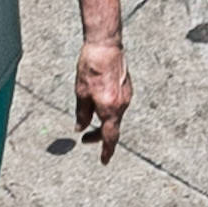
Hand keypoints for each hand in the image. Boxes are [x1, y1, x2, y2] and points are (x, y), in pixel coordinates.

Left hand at [74, 40, 131, 164]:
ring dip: (103, 121)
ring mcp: (126, 97)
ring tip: (88, 116)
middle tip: (85, 139)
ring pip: (115, 116)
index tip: (104, 160)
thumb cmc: (91, 67)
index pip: (110, 136)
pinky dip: (108, 109)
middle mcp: (122, 105)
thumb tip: (80, 128)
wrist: (106, 46)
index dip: (106, 150)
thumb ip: (82, 113)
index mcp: (110, 108)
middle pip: (112, 128)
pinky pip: (117, 105)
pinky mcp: (127, 89)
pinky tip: (98, 100)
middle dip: (99, 136)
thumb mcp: (80, 92)